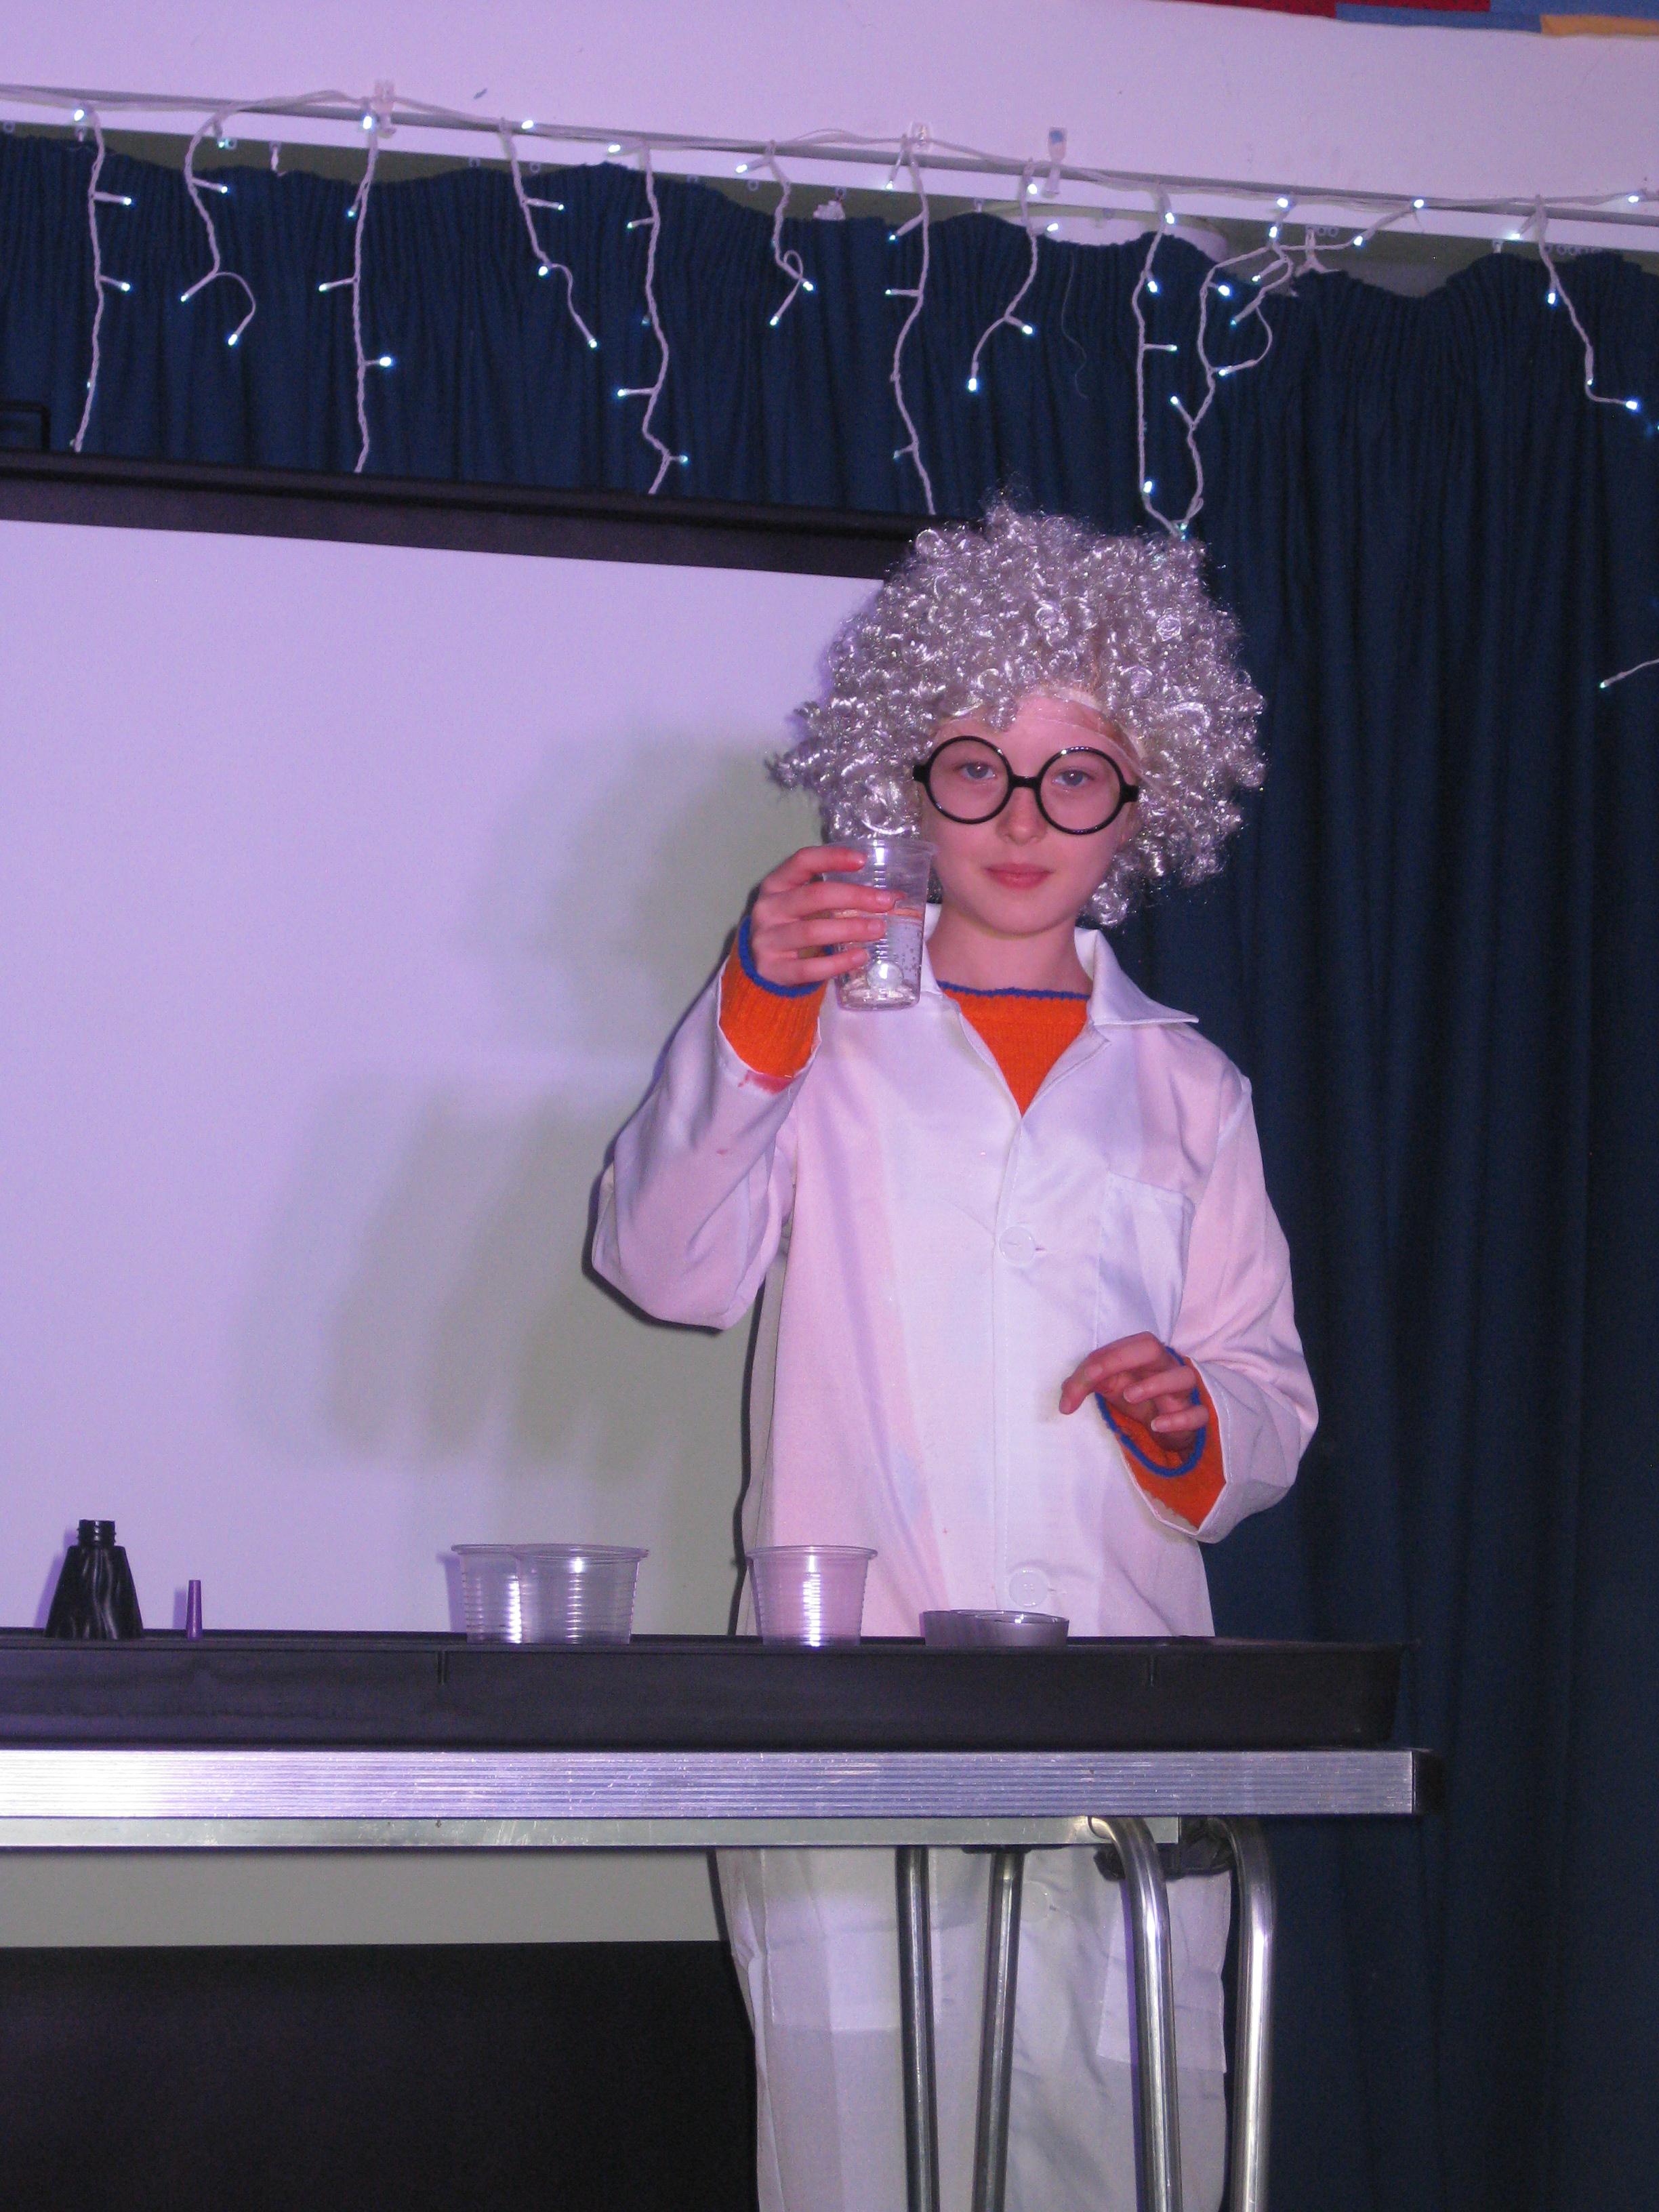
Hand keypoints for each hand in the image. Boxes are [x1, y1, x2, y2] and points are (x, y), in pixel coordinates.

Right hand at [745, 846, 897, 988]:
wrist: (760, 967)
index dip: (832, 857)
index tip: (863, 860)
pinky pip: (809, 968)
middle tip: (885, 902)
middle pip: (814, 896)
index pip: (802, 862)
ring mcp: (768, 940)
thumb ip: (835, 896)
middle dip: (854, 897)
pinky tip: (860, 956)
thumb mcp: (801, 905)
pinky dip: (838, 963)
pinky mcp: (773, 970)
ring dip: (850, 929)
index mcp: (775, 885)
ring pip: (813, 931)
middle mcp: (768, 909)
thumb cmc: (790, 926)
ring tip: (878, 929)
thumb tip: (890, 896)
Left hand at [1059, 1332, 1206, 1439]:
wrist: (1166, 1426)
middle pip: (1153, 1347)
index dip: (1096, 1365)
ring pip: (1183, 1376)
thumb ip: (1087, 1385)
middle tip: (1100, 1378)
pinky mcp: (1195, 1416)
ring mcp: (1183, 1391)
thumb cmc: (1138, 1397)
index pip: (1120, 1347)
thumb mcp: (1110, 1388)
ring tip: (1129, 1397)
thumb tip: (1066, 1393)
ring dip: (1156, 1385)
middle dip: (1125, 1359)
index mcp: (1141, 1356)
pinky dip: (1179, 1419)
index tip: (1071, 1394)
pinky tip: (1157, 1425)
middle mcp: (1164, 1366)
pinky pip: (1198, 1413)